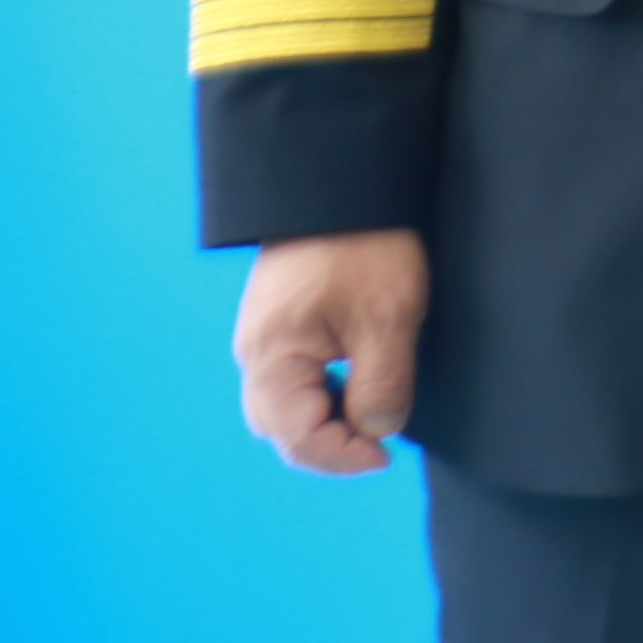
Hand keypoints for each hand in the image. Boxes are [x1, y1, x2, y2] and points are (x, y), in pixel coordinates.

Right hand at [233, 229, 427, 473]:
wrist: (345, 184)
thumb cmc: (367, 247)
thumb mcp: (389, 318)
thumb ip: (382, 385)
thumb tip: (378, 432)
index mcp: (272, 359)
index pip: (298, 439)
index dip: (344, 458)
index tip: (387, 457)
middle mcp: (254, 355)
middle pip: (282, 430)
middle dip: (329, 446)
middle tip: (381, 442)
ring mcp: (261, 339)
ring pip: (284, 407)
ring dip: (324, 421)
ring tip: (372, 412)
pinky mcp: (276, 325)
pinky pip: (290, 380)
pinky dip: (320, 395)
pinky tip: (356, 382)